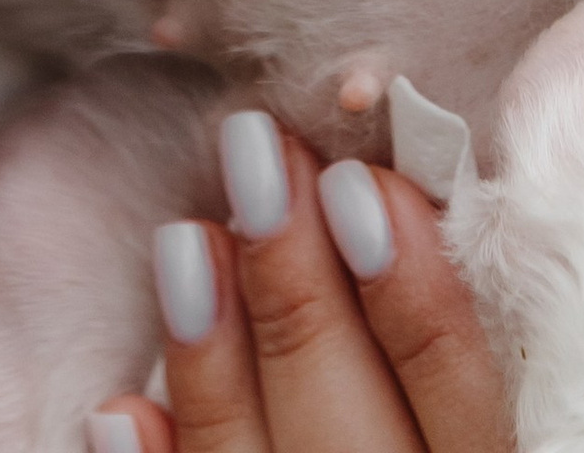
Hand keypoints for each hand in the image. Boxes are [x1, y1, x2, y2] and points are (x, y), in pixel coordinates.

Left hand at [98, 120, 511, 452]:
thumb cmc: (419, 431)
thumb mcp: (462, 407)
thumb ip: (432, 336)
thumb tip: (369, 196)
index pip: (455, 392)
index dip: (415, 290)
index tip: (360, 181)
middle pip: (349, 425)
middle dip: (299, 287)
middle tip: (259, 158)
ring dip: (213, 360)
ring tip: (186, 236)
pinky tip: (121, 408)